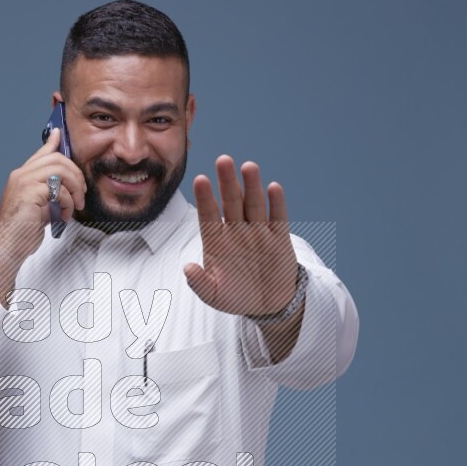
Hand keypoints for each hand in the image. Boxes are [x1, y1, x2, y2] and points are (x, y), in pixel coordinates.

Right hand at [0, 127, 86, 304]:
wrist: (7, 247)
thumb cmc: (21, 232)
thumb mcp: (39, 209)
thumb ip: (49, 196)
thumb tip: (64, 191)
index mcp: (21, 178)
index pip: (40, 154)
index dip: (52, 143)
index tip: (59, 134)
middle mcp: (21, 176)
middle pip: (56, 159)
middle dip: (76, 174)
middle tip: (82, 193)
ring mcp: (24, 183)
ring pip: (60, 169)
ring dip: (75, 187)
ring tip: (75, 205)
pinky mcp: (30, 193)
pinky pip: (59, 189)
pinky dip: (67, 202)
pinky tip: (64, 215)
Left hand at [184, 156, 297, 316]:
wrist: (267, 304)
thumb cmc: (236, 296)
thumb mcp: (214, 295)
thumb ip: (199, 283)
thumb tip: (187, 268)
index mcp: (217, 241)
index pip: (208, 215)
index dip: (205, 198)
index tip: (200, 180)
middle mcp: (236, 231)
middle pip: (231, 202)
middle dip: (227, 182)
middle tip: (223, 160)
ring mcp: (258, 232)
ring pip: (253, 204)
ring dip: (251, 186)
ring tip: (248, 167)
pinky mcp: (279, 238)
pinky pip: (278, 218)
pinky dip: (276, 203)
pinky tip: (273, 188)